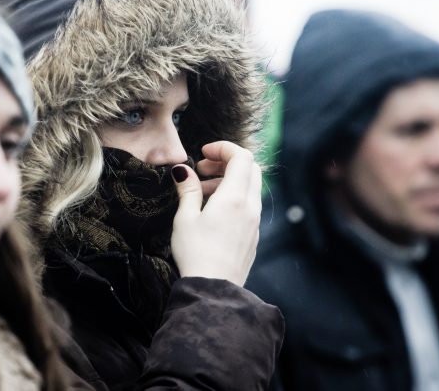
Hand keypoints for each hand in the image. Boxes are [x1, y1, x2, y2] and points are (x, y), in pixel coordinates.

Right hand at [170, 141, 261, 285]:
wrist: (214, 289)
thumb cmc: (196, 254)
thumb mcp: (186, 218)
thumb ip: (188, 189)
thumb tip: (183, 170)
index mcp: (235, 198)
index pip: (242, 157)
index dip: (224, 148)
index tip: (204, 153)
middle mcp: (251, 206)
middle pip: (250, 168)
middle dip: (227, 162)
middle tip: (203, 168)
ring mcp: (255, 222)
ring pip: (250, 187)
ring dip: (229, 180)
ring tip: (203, 190)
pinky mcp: (254, 234)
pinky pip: (249, 205)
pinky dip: (235, 197)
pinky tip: (214, 210)